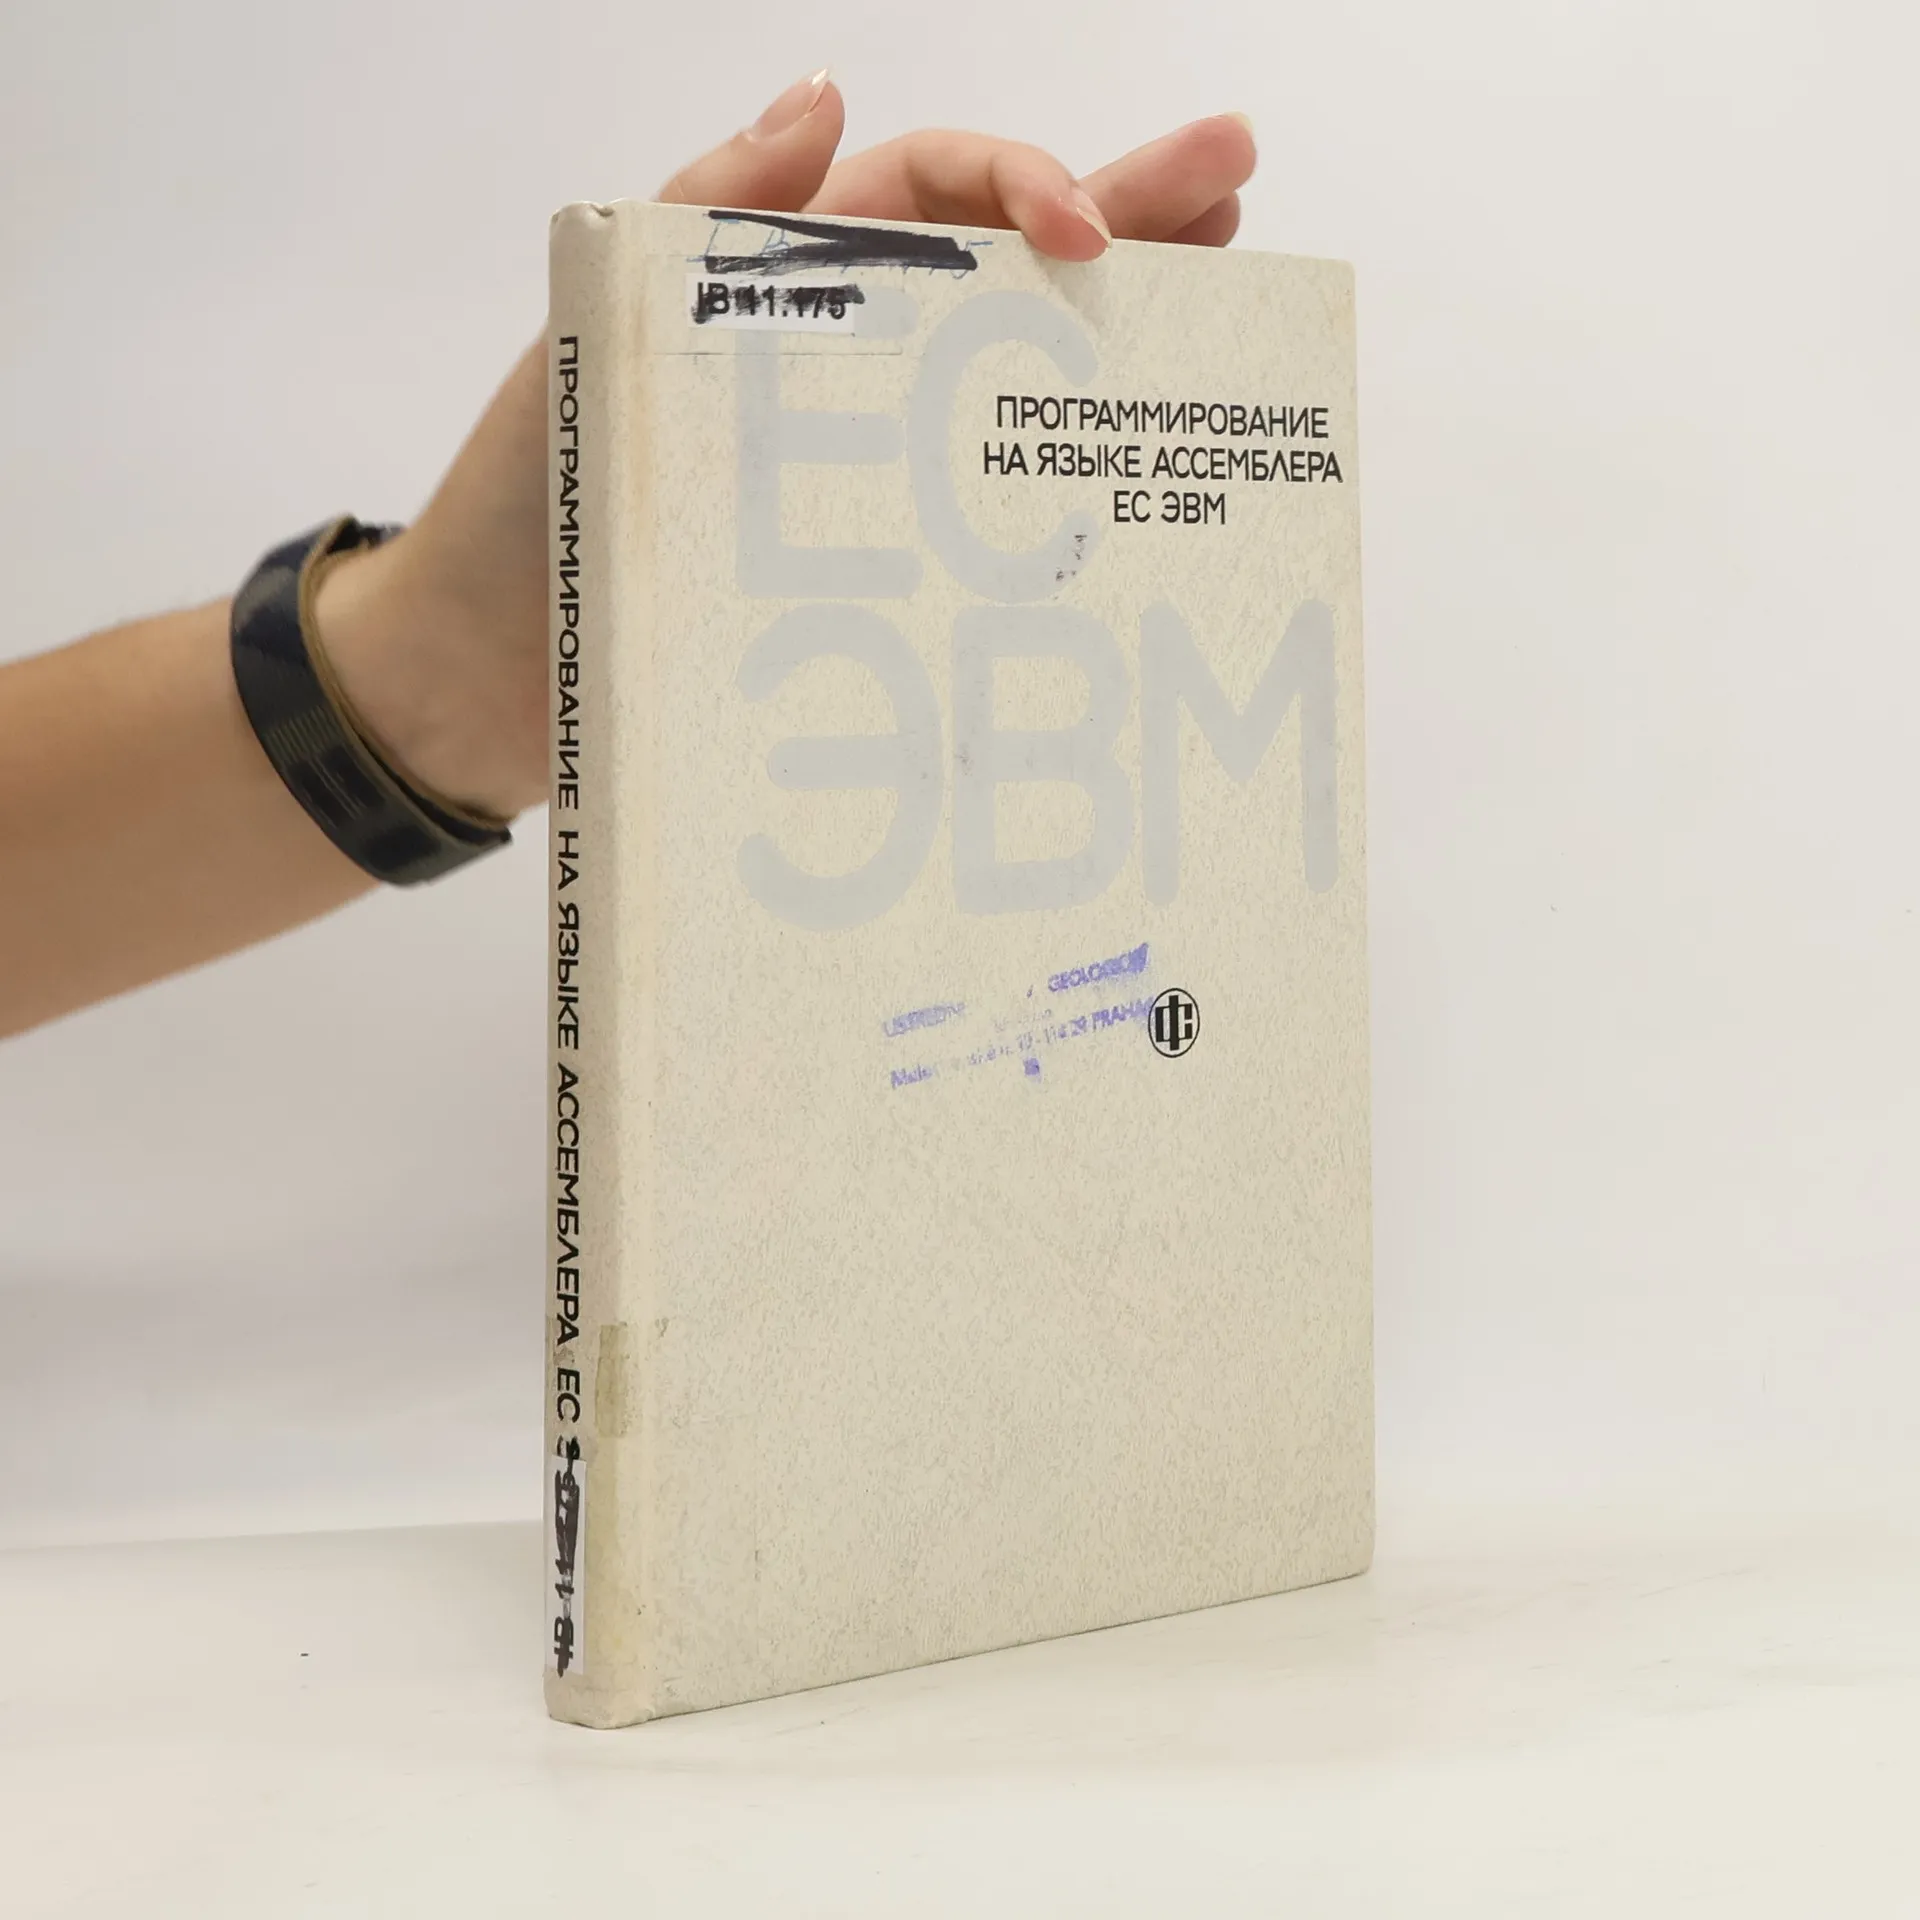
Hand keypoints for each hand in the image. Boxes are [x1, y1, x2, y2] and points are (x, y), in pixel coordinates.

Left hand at [316, 77, 1257, 820]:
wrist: (489, 678)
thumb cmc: (525, 501)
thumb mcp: (599, 333)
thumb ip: (707, 217)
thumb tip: (824, 96)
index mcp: (782, 270)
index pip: (930, 188)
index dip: (1020, 185)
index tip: (1091, 233)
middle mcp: (842, 352)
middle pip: (1003, 259)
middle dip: (1126, 206)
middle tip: (1237, 176)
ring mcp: (868, 458)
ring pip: (1012, 372)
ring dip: (1119, 326)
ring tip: (1225, 283)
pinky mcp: (874, 559)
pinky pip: (983, 506)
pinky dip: (1064, 485)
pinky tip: (1139, 475)